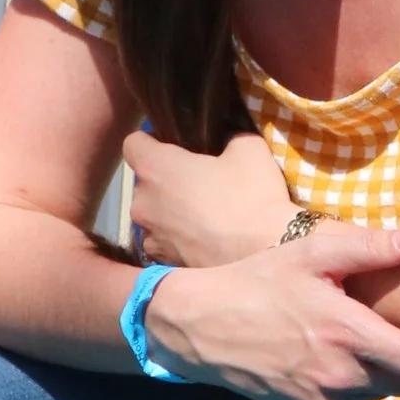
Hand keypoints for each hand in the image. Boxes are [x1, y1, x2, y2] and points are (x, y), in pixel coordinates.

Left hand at [124, 127, 295, 266]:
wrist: (267, 254)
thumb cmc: (252, 197)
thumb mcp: (249, 148)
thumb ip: (227, 136)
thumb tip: (225, 140)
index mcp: (155, 168)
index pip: (133, 143)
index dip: (152, 141)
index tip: (176, 147)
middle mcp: (142, 202)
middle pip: (145, 182)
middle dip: (167, 180)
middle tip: (201, 183)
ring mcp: (150, 236)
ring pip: (154, 214)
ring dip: (171, 212)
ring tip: (205, 217)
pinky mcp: (162, 263)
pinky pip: (164, 242)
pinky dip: (178, 239)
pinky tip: (205, 240)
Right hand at [143, 222, 399, 399]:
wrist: (200, 329)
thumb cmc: (259, 282)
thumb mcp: (311, 254)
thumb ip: (369, 247)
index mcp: (348, 334)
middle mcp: (341, 377)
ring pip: (385, 390)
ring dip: (397, 371)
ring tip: (398, 344)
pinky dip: (364, 381)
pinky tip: (350, 356)